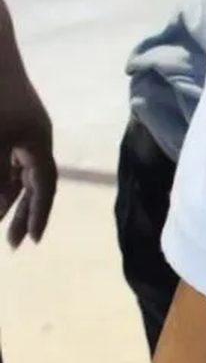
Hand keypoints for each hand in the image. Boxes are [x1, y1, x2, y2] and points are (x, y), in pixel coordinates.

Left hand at [0, 63, 56, 247]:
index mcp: (37, 144)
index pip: (44, 187)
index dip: (39, 215)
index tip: (32, 242)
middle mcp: (34, 139)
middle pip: (33, 183)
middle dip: (23, 213)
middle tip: (13, 243)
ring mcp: (20, 128)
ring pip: (17, 171)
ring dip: (8, 196)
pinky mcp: (5, 119)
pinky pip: (6, 157)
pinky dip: (1, 175)